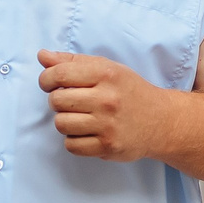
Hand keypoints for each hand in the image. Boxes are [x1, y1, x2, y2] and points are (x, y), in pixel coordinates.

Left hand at [40, 50, 170, 159]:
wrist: (161, 120)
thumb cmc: (129, 92)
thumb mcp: (107, 69)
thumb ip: (73, 62)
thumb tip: (42, 56)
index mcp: (106, 74)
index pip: (59, 74)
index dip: (46, 79)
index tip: (50, 84)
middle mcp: (107, 99)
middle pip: (56, 100)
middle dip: (58, 101)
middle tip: (71, 102)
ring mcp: (108, 125)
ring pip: (61, 124)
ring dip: (65, 122)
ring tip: (80, 118)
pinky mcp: (108, 146)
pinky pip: (72, 145)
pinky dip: (75, 140)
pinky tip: (87, 133)